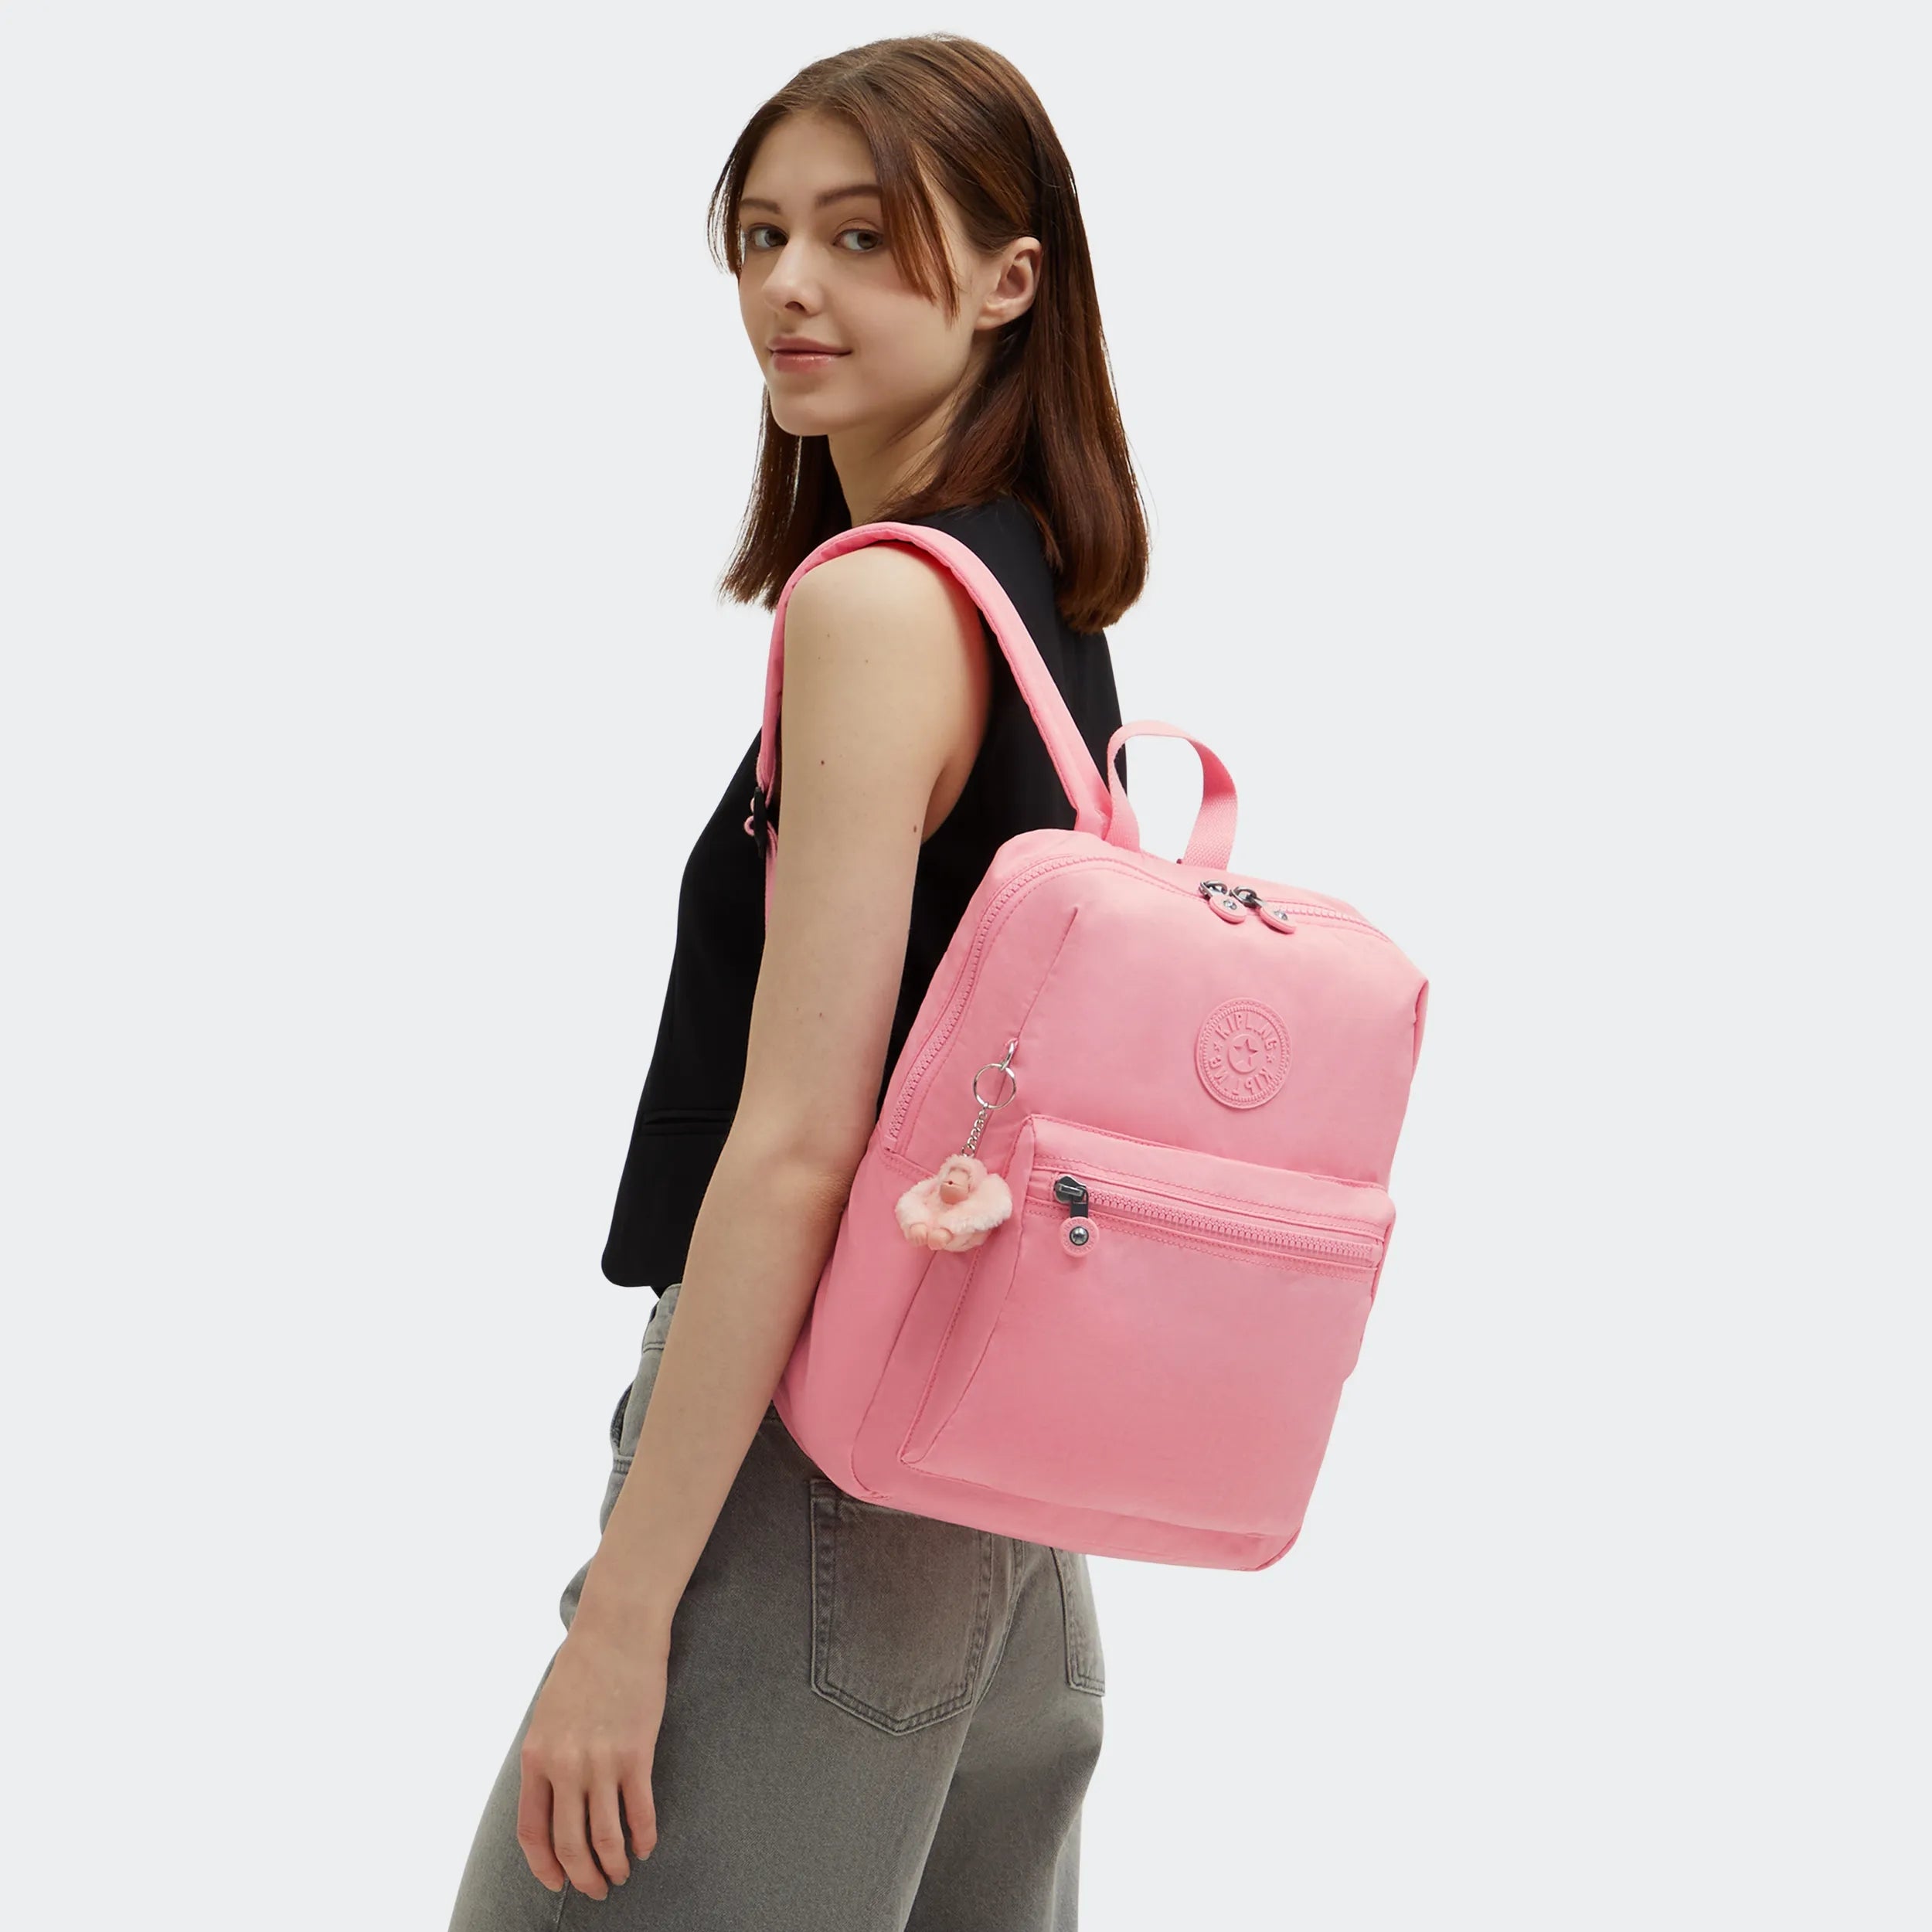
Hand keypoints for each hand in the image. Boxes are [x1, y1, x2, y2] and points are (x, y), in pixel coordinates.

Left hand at [516, 1619, 670, 1897]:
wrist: (617, 1627)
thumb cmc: (584, 1665)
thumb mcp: (548, 1714)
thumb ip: (548, 1757)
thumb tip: (554, 1799)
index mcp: (537, 1756)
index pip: (532, 1831)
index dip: (544, 1865)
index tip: (557, 1881)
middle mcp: (564, 1765)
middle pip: (569, 1843)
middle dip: (583, 1877)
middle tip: (596, 1889)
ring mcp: (600, 1761)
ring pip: (605, 1837)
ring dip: (615, 1864)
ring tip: (623, 1872)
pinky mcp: (636, 1752)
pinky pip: (639, 1811)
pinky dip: (644, 1836)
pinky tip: (647, 1845)